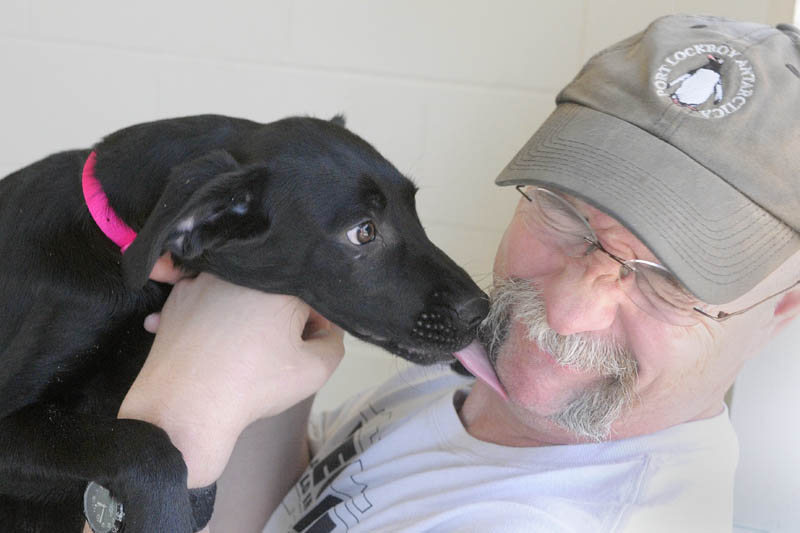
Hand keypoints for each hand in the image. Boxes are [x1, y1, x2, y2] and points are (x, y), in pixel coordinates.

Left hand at [118, 270, 343, 486]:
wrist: (186, 409)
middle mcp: (240, 273)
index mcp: (278, 285)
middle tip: (271, 352)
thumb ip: (334, 343)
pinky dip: (212, 319)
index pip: (310, 300)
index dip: (313, 327)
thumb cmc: (254, 387)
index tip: (302, 349)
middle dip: (278, 320)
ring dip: (244, 316)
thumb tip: (326, 329)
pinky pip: (205, 302)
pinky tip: (212, 345)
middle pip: (273, 294)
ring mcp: (203, 282)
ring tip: (238, 353)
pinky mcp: (176, 298)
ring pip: (238, 296)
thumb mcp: (315, 371)